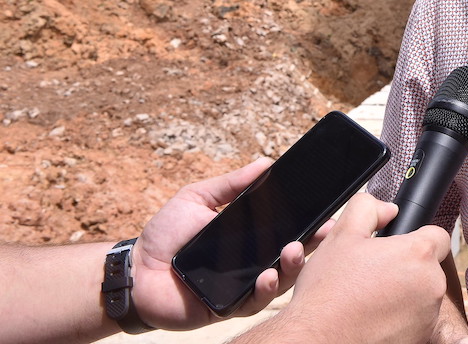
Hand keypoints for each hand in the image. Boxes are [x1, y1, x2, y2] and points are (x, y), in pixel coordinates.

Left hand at [132, 157, 324, 328]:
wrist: (135, 271)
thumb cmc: (166, 235)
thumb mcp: (199, 199)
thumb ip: (231, 184)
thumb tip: (265, 162)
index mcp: (252, 238)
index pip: (289, 230)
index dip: (311, 224)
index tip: (328, 214)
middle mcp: (254, 263)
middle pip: (294, 255)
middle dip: (313, 244)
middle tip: (322, 232)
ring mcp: (245, 287)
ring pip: (281, 281)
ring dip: (293, 267)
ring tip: (293, 251)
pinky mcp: (230, 307)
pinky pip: (255, 302)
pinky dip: (265, 291)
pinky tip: (267, 276)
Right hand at [266, 194, 451, 343]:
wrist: (317, 340)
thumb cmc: (328, 293)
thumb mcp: (341, 236)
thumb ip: (368, 209)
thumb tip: (389, 209)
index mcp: (418, 255)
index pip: (438, 236)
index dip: (417, 238)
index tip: (398, 249)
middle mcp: (432, 286)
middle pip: (428, 268)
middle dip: (406, 268)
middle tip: (374, 276)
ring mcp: (428, 316)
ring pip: (422, 295)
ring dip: (404, 295)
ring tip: (370, 299)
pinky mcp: (420, 338)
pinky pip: (416, 321)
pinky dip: (400, 319)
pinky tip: (373, 318)